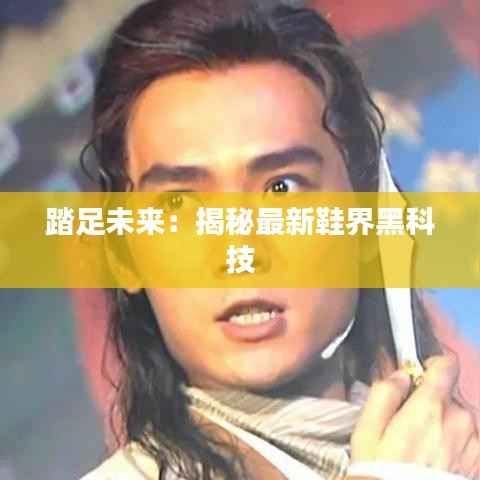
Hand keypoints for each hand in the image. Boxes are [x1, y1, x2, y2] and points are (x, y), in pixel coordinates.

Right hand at [351, 355, 479, 478]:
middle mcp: (460, 420)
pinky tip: (437, 460)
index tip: (420, 374)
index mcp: (430, 407)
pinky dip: (456, 442)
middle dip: (431, 402)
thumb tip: (402, 375)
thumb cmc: (381, 469)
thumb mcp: (368, 429)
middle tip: (410, 424)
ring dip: (444, 424)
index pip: (447, 365)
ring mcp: (475, 443)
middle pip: (448, 394)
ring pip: (459, 417)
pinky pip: (469, 439)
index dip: (432, 363)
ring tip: (423, 448)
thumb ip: (384, 392)